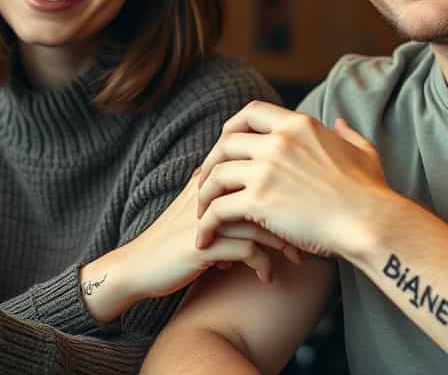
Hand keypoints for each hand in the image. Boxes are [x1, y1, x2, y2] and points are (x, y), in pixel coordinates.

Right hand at [82, 170, 303, 322]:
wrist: (137, 266)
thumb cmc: (174, 240)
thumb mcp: (203, 212)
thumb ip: (231, 199)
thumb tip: (268, 199)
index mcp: (213, 177)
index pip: (262, 170)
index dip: (290, 192)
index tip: (306, 213)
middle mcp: (212, 191)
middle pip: (269, 192)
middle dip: (294, 217)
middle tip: (310, 239)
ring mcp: (207, 216)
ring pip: (262, 220)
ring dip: (285, 244)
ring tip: (297, 260)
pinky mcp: (203, 244)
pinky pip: (249, 250)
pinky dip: (263, 265)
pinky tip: (267, 278)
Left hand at [195, 101, 389, 257]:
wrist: (370, 222)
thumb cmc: (371, 193)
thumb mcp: (363, 152)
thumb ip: (347, 134)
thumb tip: (339, 123)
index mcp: (299, 125)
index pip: (251, 113)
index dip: (231, 128)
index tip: (224, 146)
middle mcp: (278, 141)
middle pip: (226, 143)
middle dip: (210, 162)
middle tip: (206, 183)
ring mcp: (267, 170)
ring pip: (215, 175)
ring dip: (204, 194)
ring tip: (201, 213)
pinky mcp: (259, 201)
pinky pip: (218, 208)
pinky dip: (207, 223)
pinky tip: (205, 238)